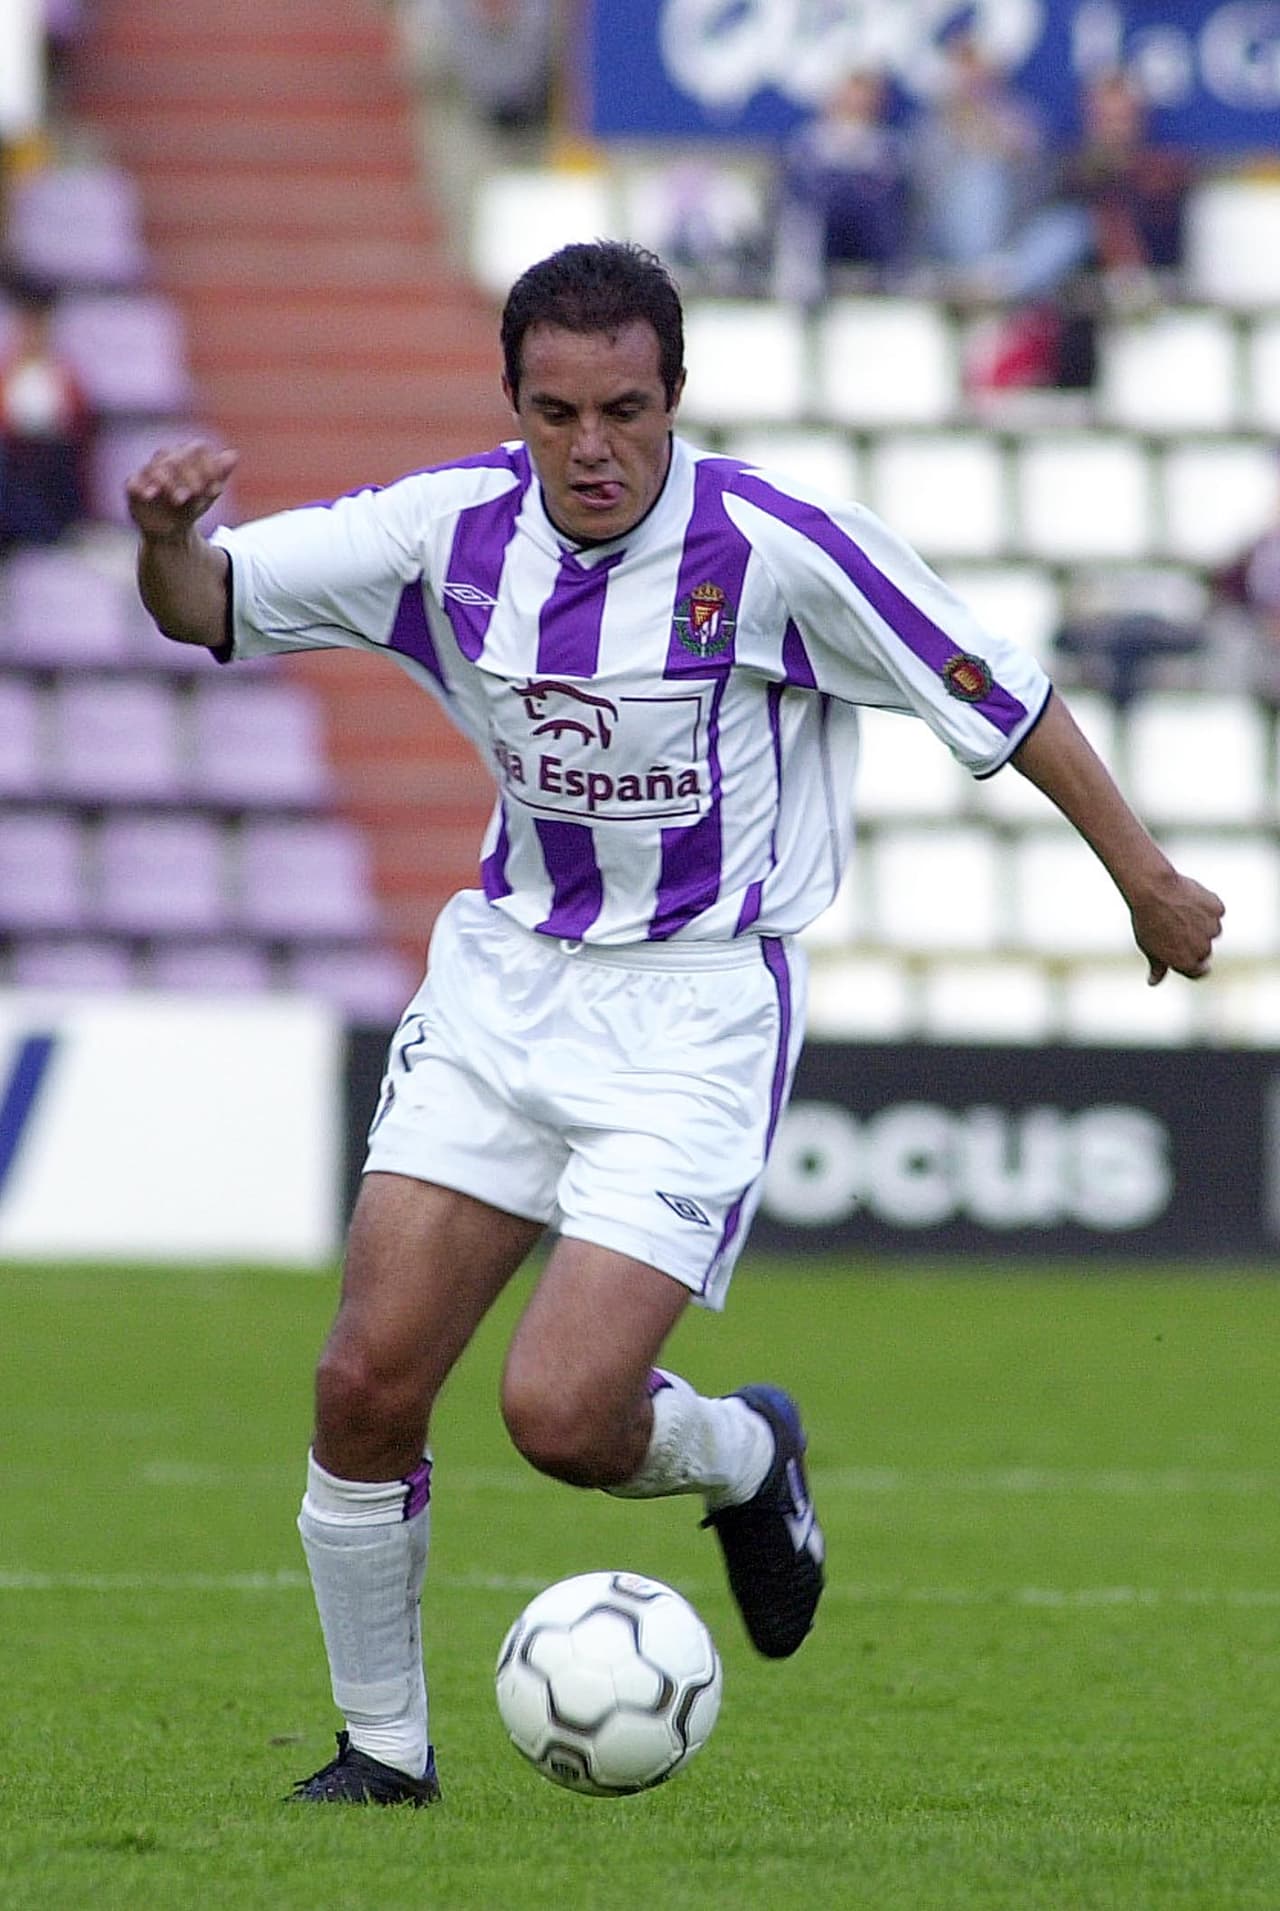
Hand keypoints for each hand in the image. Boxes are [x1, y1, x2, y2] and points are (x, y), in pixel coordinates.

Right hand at [126, 441, 238, 543]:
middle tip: (197, 494)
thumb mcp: (208, 493)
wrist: (172, 530)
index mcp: (186, 456)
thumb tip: (233, 455)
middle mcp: (166, 459)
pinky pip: (134, 481)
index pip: (196, 449)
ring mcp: (148, 471)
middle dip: (188, 475)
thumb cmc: (192, 506)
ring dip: (168, 481)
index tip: (216, 489)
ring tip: (180, 500)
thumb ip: (219, 474)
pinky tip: (151, 495)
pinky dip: (142, 486)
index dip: (207, 466)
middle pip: (176, 457)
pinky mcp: (133, 486)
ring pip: (155, 466)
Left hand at [1129, 867, 1224, 984]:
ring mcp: (1212, 929)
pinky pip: (1215, 910)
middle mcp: (1203, 949)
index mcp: (1186, 963)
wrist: (1152, 890)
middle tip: (1174, 924)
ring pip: (1212, 928)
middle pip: (1204, 949)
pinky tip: (1188, 899)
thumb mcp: (1148, 947)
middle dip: (1193, 940)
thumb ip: (1157, 967)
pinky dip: (1206, 905)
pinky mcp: (1218, 910)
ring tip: (1179, 910)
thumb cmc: (1146, 919)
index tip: (1183, 949)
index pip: (1199, 971)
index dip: (1191, 962)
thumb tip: (1153, 982)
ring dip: (1201, 922)